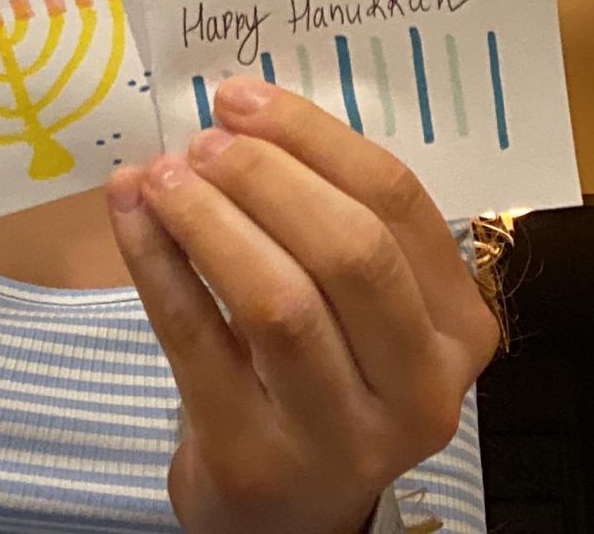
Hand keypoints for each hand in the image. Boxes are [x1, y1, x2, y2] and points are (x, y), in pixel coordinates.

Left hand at [104, 77, 499, 533]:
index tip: (244, 100)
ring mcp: (341, 436)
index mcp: (460, 330)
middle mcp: (421, 389)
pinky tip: (133, 215)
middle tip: (202, 140)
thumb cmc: (329, 381)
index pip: (399, 204)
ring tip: (161, 175)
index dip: (316, 140)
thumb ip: (332, 222)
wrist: (288, 513)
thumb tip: (242, 118)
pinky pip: (198, 342)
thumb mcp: (365, 311)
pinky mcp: (255, 460)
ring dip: (211, 217)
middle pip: (351, 250)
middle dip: (267, 177)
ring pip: (279, 299)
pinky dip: (158, 265)